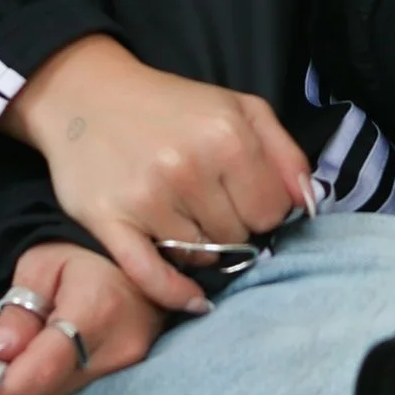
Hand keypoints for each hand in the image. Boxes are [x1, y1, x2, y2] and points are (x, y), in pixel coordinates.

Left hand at [0, 242, 167, 394]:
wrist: (137, 252)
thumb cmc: (84, 251)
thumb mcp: (40, 265)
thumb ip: (18, 312)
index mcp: (97, 310)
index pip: (44, 369)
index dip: (3, 391)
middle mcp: (119, 346)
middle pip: (48, 387)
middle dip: (9, 387)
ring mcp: (128, 363)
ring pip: (59, 392)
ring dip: (28, 384)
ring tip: (1, 366)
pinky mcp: (127, 371)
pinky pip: (75, 387)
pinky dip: (48, 381)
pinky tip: (31, 366)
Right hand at [1, 35, 315, 315]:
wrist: (86, 94)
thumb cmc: (171, 105)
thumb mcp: (238, 107)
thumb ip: (283, 152)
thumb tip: (308, 204)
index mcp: (227, 136)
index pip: (272, 211)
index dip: (261, 207)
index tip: (241, 196)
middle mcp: (189, 167)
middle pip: (238, 238)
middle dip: (229, 226)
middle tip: (205, 202)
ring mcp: (148, 197)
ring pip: (200, 257)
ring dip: (197, 245)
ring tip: (180, 214)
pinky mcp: (110, 221)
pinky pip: (151, 276)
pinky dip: (175, 293)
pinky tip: (193, 300)